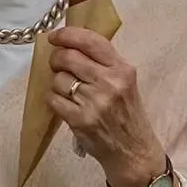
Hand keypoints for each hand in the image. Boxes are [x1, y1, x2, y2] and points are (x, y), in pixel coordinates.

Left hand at [45, 25, 164, 186]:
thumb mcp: (125, 83)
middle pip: (68, 57)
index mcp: (122, 69)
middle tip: (58, 65)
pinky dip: (53, 99)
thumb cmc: (127, 114)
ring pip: (58, 79)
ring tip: (68, 91)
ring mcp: (94, 102)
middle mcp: (110, 83)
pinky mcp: (80, 120)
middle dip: (56, 59)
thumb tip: (69, 43)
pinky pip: (53, 99)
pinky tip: (64, 104)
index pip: (91, 41)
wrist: (133, 152)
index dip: (67, 35)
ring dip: (57, 83)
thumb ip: (103, 63)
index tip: (55, 37)